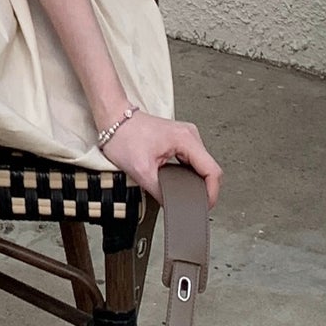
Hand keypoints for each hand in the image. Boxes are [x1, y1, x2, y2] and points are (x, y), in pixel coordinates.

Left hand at [101, 110, 220, 206]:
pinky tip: (180, 183)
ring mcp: (186, 136)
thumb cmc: (123, 136)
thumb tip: (173, 206)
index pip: (212, 171)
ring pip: (201, 165)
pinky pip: (192, 161)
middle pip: (209, 169)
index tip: (204, 207)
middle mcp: (190, 135)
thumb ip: (161, 192)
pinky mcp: (179, 140)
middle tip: (192, 204)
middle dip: (204, 189)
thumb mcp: (141, 171)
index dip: (211, 194)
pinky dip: (189, 174)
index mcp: (186, 139)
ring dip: (196, 181)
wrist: (113, 118)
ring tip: (185, 194)